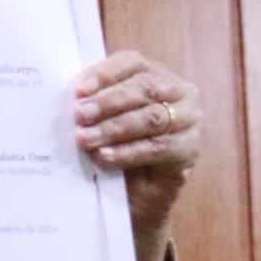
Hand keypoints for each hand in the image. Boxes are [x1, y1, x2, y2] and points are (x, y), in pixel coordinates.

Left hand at [73, 52, 202, 260]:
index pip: (133, 63)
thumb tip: (71, 97)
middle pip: (144, 89)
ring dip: (114, 128)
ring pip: (152, 118)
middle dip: (108, 102)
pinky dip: (127, 152)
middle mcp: (179, 92)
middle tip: (79, 115)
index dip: (106, 74)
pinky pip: (158, 148)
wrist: (135, 197)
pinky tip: (104, 156)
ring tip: (85, 138)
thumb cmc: (117, 151)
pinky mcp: (189, 150)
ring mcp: (189, 120)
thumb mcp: (103, 123)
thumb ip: (94, 106)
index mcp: (156, 75)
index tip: (79, 89)